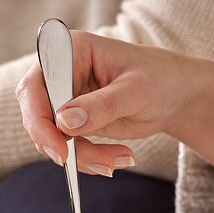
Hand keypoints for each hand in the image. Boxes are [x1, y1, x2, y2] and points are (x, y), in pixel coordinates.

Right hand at [15, 31, 213, 175]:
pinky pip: (67, 147)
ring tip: (117, 159)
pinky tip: (116, 158)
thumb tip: (63, 122)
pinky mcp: (73, 121)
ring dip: (81, 156)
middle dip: (59, 144)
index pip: (36, 85)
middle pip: (36, 114)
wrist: (177, 95)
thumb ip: (100, 106)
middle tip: (83, 162)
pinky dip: (88, 159)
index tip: (60, 147)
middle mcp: (61, 73)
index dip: (40, 118)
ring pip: (51, 137)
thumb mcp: (135, 91)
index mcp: (71, 50)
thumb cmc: (161, 79)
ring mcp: (65, 98)